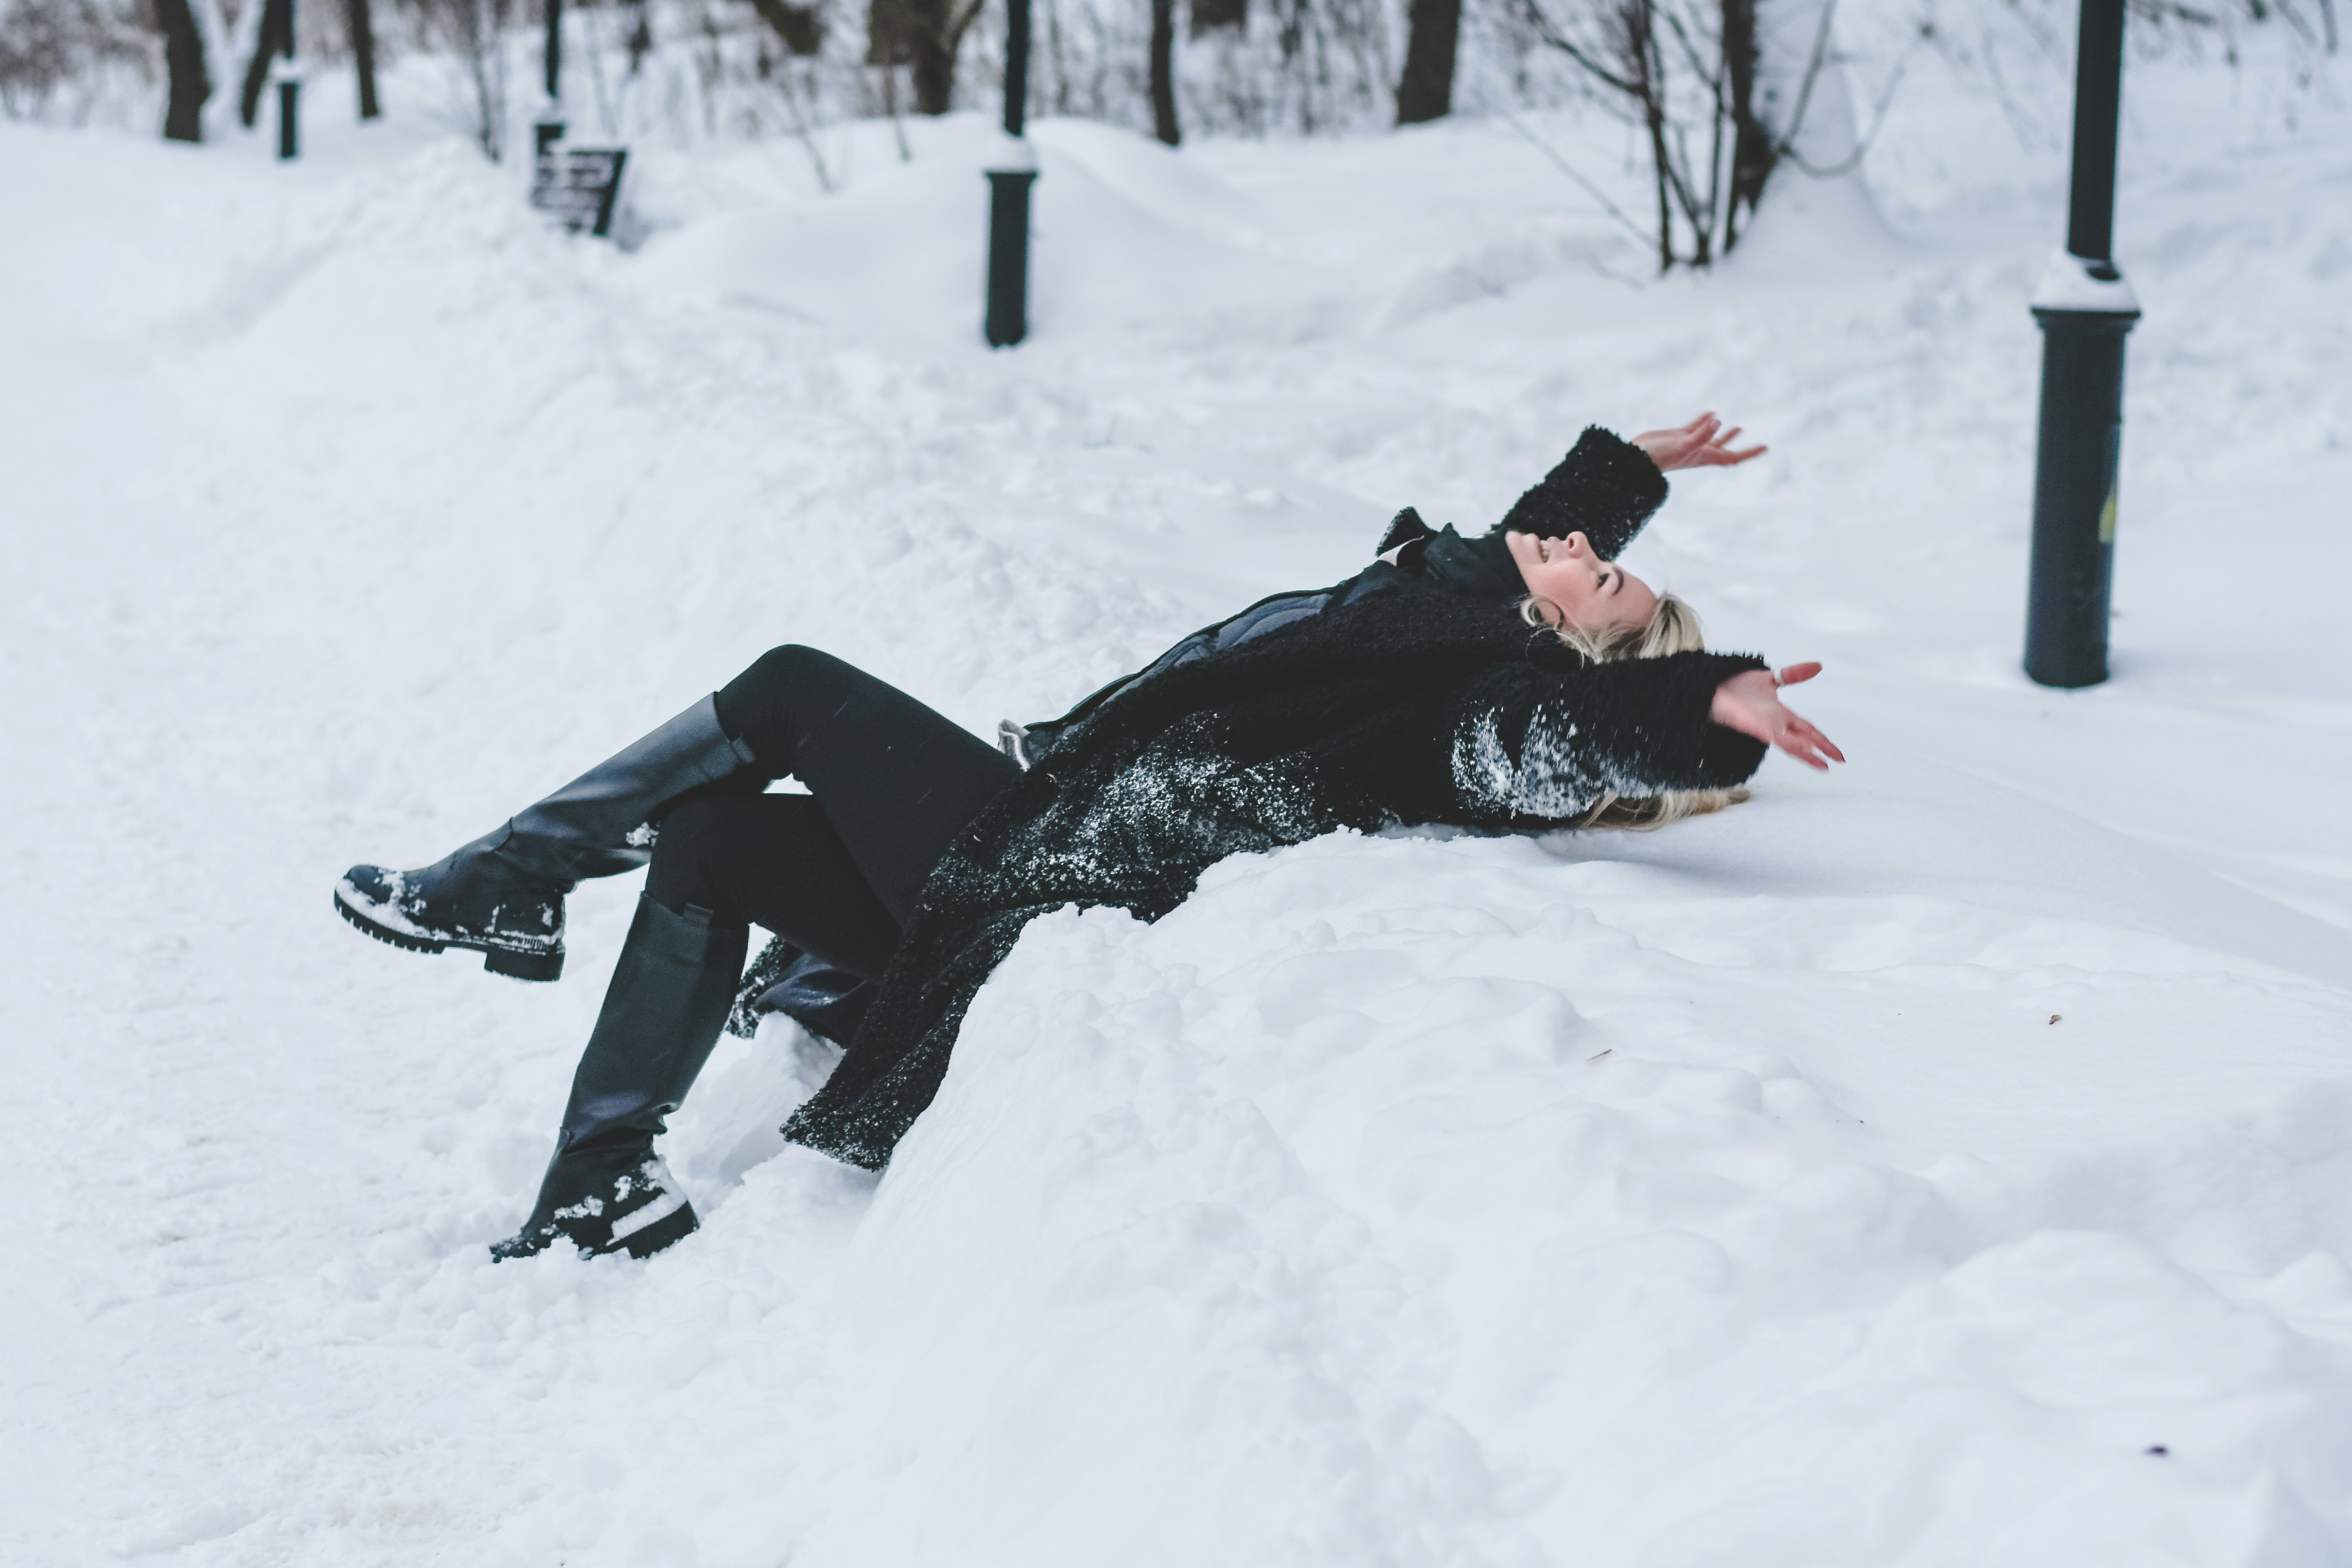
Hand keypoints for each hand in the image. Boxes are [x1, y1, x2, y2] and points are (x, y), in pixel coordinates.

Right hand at [1630, 413, 1766, 472]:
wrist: (1636, 459)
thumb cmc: (1659, 457)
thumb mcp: (1683, 445)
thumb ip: (1701, 434)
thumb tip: (1718, 421)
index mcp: (1706, 457)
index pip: (1734, 457)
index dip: (1751, 452)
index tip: (1766, 447)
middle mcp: (1700, 452)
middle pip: (1725, 449)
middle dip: (1739, 445)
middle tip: (1754, 440)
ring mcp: (1689, 444)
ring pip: (1712, 438)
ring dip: (1724, 433)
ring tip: (1736, 426)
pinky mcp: (1678, 436)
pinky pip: (1696, 428)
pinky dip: (1705, 421)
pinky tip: (1711, 412)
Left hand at [1708, 664, 1843, 770]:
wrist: (1711, 687)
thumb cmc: (1736, 686)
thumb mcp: (1771, 678)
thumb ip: (1794, 674)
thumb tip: (1818, 665)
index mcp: (1781, 715)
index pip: (1808, 729)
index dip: (1823, 740)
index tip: (1838, 753)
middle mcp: (1775, 724)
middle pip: (1804, 739)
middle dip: (1822, 749)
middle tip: (1840, 761)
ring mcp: (1765, 727)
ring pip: (1791, 744)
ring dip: (1807, 753)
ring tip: (1823, 764)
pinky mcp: (1754, 726)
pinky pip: (1775, 737)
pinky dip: (1789, 743)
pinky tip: (1801, 749)